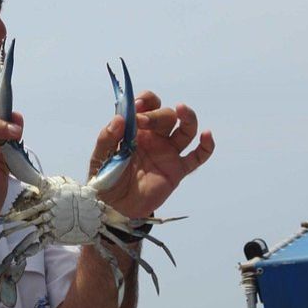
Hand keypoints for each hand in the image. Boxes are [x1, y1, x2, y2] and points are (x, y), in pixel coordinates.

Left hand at [89, 91, 213, 217]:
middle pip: (166, 115)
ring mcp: (168, 152)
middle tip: (142, 121)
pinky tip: (207, 135)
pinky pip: (197, 157)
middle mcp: (155, 137)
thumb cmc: (107, 178)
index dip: (146, 101)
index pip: (147, 105)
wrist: (115, 206)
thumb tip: (119, 118)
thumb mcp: (101, 157)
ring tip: (182, 109)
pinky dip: (206, 146)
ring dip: (187, 117)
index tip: (137, 106)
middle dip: (155, 115)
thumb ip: (107, 138)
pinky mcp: (177, 170)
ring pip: (185, 130)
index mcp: (136, 129)